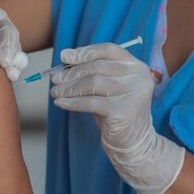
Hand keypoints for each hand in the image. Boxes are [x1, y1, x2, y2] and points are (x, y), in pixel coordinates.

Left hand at [50, 42, 184, 193]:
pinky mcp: (124, 111)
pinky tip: (61, 103)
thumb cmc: (117, 112)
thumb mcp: (109, 87)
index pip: (109, 50)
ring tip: (55, 92)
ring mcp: (133, 94)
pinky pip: (91, 102)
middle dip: (72, 72)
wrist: (134, 143)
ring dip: (69, 88)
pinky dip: (72, 102)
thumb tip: (65, 59)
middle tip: (55, 79)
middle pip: (98, 67)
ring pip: (92, 83)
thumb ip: (94, 71)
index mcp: (137, 66)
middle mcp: (139, 77)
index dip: (85, 52)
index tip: (65, 56)